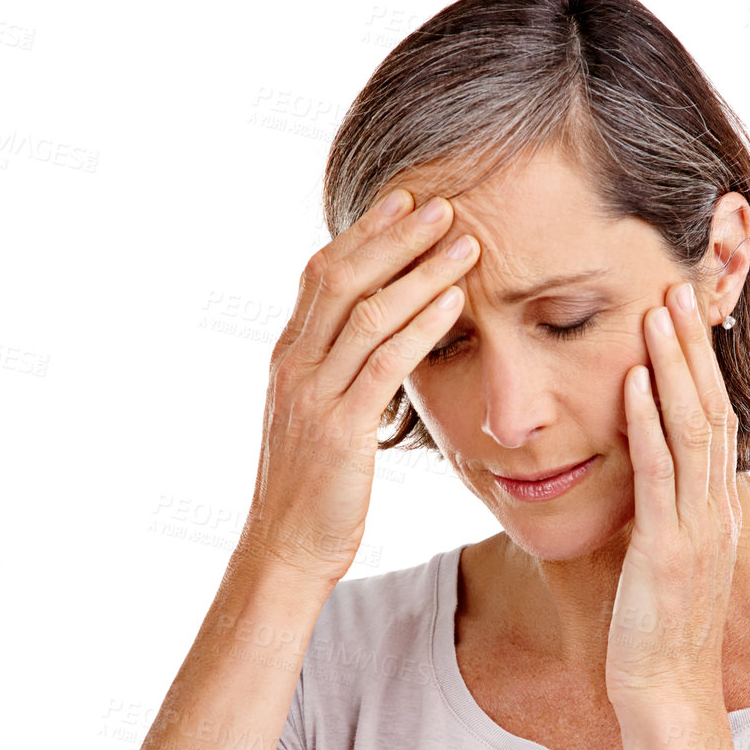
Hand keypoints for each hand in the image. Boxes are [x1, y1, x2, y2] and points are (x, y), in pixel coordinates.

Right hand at [236, 191, 478, 585]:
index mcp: (288, 358)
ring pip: (367, 313)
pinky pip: (383, 364)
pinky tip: (455, 302)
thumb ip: (339, 375)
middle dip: (394, 235)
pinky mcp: (339, 430)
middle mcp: (294, 366)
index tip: (405, 200)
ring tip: (464, 242)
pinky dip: (421, 326)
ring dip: (419, 271)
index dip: (364, 233)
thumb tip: (373, 343)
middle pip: (343, 278)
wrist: (285, 549)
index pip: (323, 275)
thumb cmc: (314, 491)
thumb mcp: (318, 420)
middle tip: (442, 201)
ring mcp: (313, 396)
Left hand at [605, 282, 741, 714]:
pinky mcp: (666, 551)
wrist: (665, 693)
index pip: (715, 423)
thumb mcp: (661, 561)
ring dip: (675, 367)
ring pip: (693, 431)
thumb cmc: (655, 633)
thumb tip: (637, 477)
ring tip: (658, 312)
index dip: (702, 368)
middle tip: (676, 286)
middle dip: (693, 348)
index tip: (684, 318)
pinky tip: (635, 382)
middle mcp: (715, 512)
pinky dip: (649, 424)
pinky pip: (660, 476)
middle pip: (712, 411)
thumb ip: (658, 514)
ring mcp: (696, 530)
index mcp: (715, 513)